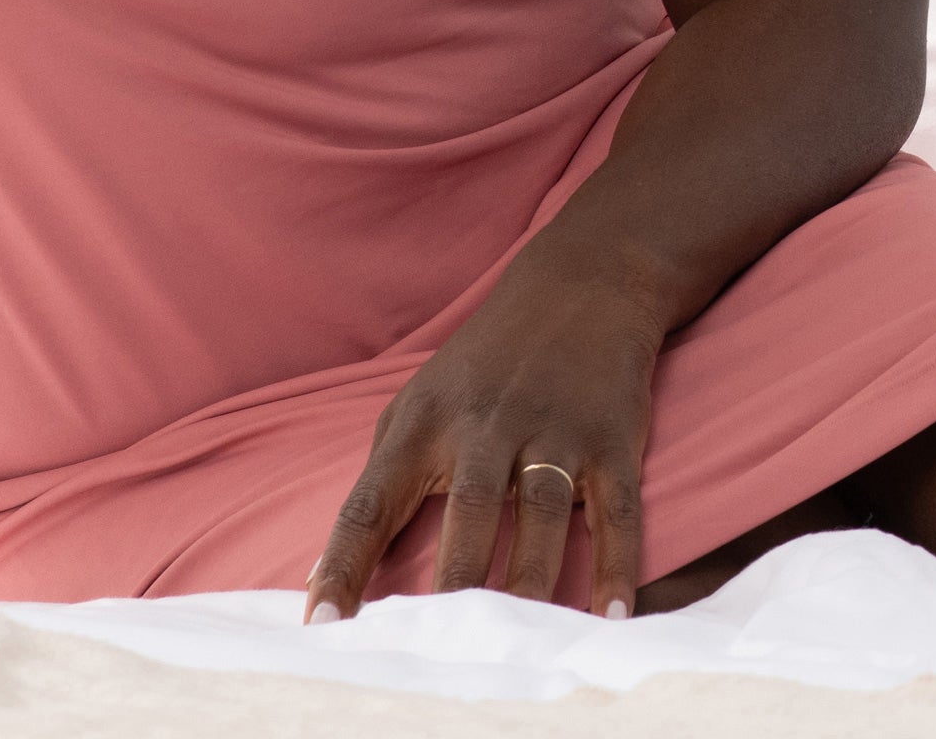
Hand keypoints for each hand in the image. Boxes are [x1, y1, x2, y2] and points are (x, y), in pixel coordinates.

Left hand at [304, 240, 662, 622]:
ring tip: (517, 645)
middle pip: (466, 511)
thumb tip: (332, 576)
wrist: (578, 286)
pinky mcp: (609, 438)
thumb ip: (383, 485)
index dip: (343, 566)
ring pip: (538, 512)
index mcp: (422, 423)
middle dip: (451, 581)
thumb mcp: (419, 406)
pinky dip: (614, 565)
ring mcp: (550, 428)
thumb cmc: (483, 366)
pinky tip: (608, 616)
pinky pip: (614, 511)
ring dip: (529, 581)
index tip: (321, 626)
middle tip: (434, 650)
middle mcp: (484, 424)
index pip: (370, 504)